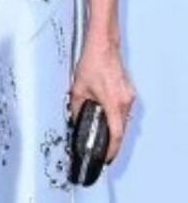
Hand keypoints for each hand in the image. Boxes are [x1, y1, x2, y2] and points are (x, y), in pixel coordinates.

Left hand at [70, 34, 134, 163]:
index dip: (112, 149)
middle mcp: (125, 101)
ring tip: (101, 131)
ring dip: (113, 126)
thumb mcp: (78, 88)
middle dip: (112, 139)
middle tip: (102, 148)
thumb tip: (74, 119)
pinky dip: (116, 115)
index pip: (116, 134)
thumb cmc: (92, 62)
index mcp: (114, 103)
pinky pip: (123, 109)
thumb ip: (76, 107)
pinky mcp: (128, 90)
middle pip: (121, 128)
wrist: (103, 45)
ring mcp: (129, 95)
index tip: (107, 157)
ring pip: (123, 119)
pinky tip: (105, 114)